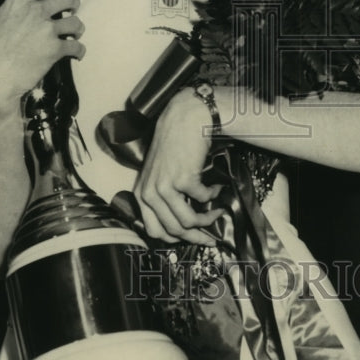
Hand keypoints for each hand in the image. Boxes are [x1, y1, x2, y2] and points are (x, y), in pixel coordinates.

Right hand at [0, 0, 84, 122]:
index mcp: (16, 2)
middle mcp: (35, 12)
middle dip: (73, 2)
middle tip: (72, 8)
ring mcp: (46, 31)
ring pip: (75, 22)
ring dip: (78, 27)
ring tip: (76, 33)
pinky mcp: (54, 50)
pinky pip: (76, 46)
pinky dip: (79, 50)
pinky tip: (77, 54)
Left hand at [134, 87, 223, 244]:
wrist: (184, 119)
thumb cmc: (174, 144)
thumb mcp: (158, 173)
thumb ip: (162, 197)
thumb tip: (180, 224)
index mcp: (141, 194)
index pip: (154, 231)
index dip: (176, 239)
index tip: (191, 238)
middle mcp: (149, 193)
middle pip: (173, 230)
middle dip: (196, 237)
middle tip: (211, 236)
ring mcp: (165, 187)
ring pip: (188, 221)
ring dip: (207, 218)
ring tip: (217, 210)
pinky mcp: (183, 179)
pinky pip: (203, 199)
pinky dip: (213, 196)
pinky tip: (217, 188)